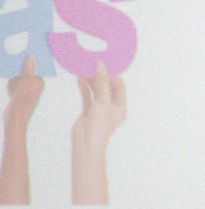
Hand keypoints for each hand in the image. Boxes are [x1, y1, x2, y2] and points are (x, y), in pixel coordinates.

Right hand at [5, 55, 44, 134]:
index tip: (24, 46)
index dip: (27, 57)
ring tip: (13, 94)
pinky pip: (13, 84)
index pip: (33, 65)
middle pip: (23, 70)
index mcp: (39, 82)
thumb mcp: (22, 90)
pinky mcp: (20, 92)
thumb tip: (32, 57)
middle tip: (15, 80)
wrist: (13, 126)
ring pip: (15, 77)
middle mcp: (35, 84)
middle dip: (16, 72)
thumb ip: (27, 73)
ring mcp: (27, 88)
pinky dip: (10, 87)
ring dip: (12, 82)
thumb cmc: (19, 109)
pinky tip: (11, 95)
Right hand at [71, 62, 125, 205]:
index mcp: (121, 106)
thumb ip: (102, 84)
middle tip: (92, 64)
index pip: (119, 86)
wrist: (85, 144)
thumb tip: (101, 67)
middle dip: (100, 76)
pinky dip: (84, 86)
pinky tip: (79, 77)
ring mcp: (99, 108)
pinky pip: (87, 95)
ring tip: (83, 68)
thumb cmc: (99, 127)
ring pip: (96, 90)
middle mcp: (111, 107)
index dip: (112, 76)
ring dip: (91, 80)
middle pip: (107, 87)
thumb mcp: (103, 103)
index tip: (103, 67)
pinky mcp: (88, 110)